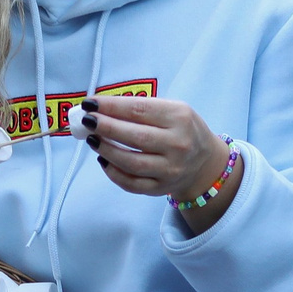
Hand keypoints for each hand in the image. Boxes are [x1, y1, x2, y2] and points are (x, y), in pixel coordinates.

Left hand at [82, 95, 239, 231]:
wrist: (205, 163)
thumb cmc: (182, 130)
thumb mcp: (171, 110)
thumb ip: (139, 109)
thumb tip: (99, 109)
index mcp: (179, 117)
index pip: (139, 110)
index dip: (111, 106)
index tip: (89, 103)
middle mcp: (178, 144)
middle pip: (135, 137)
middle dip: (106, 127)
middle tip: (87, 121)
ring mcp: (170, 169)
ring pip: (131, 163)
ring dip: (106, 150)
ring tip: (92, 139)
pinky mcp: (161, 188)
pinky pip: (132, 184)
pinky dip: (113, 172)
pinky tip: (103, 160)